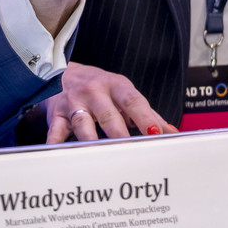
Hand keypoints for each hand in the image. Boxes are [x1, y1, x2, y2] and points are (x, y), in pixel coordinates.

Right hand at [43, 62, 174, 141]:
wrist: (61, 71)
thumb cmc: (98, 87)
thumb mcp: (123, 93)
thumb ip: (147, 114)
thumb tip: (171, 132)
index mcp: (115, 86)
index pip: (133, 102)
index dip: (145, 118)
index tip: (155, 133)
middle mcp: (93, 92)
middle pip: (107, 115)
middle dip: (118, 134)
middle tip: (130, 151)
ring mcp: (74, 103)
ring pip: (82, 123)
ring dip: (90, 140)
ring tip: (99, 156)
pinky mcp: (57, 114)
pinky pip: (56, 130)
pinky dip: (55, 143)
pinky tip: (58, 154)